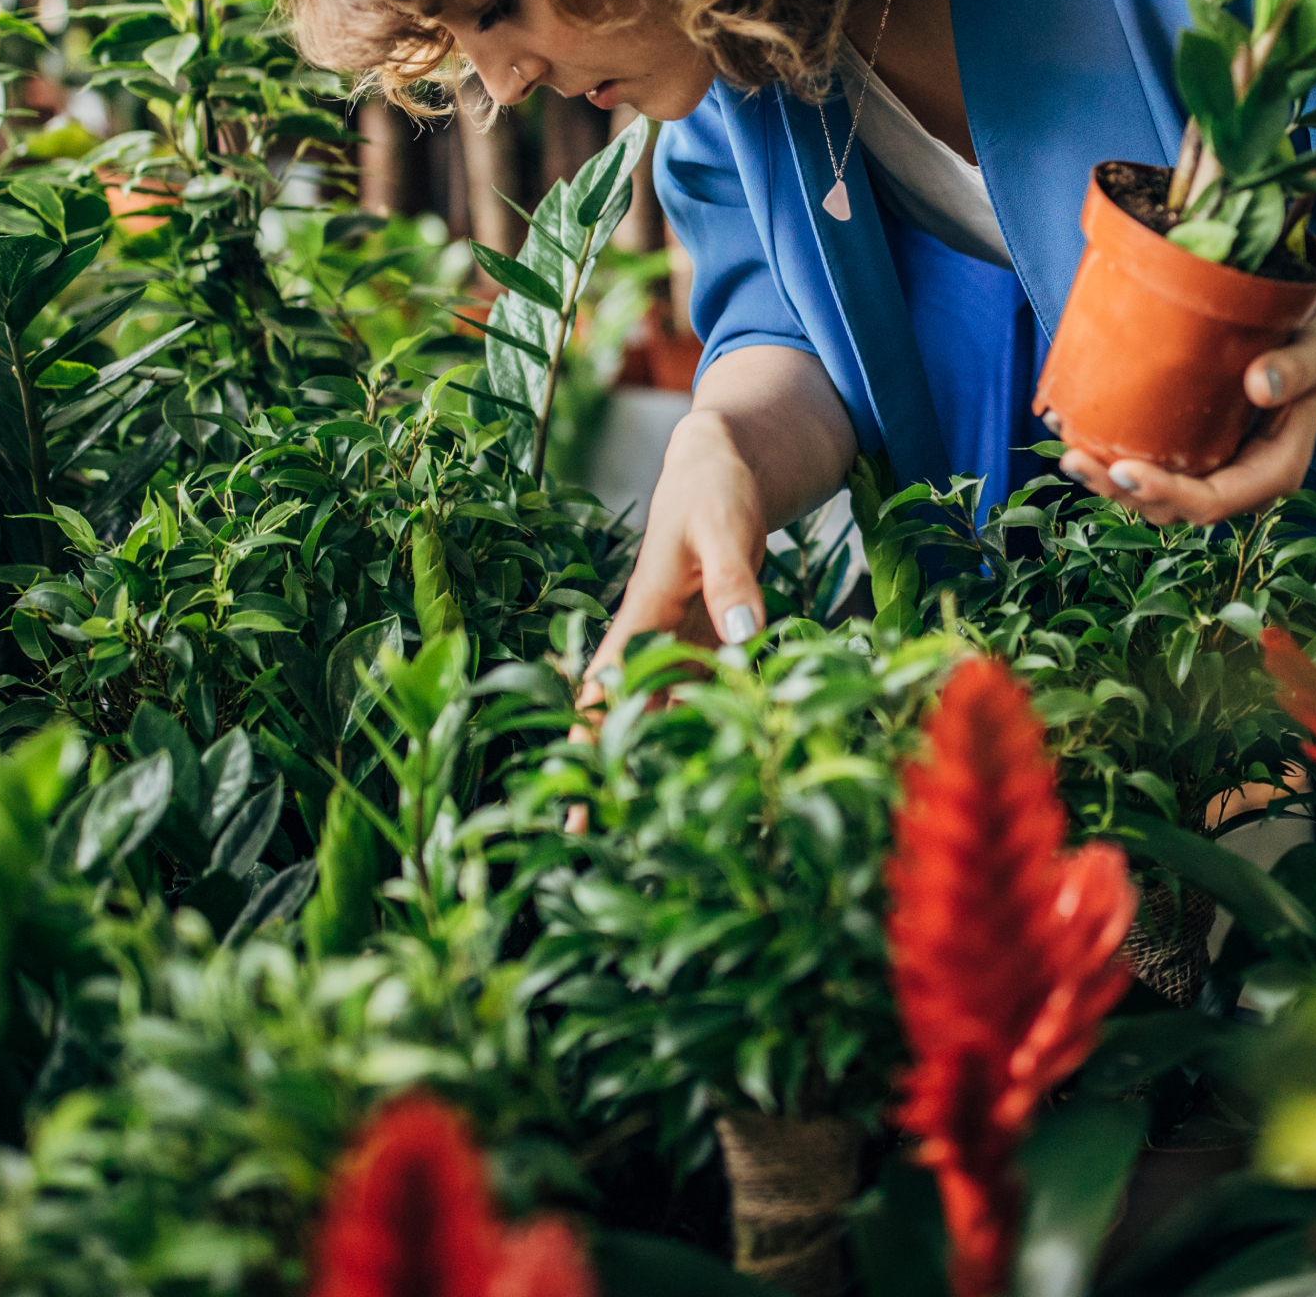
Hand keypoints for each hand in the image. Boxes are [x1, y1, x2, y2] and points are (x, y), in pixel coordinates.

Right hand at [564, 411, 768, 828]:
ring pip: (659, 716)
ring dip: (650, 766)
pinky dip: (698, 737)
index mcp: (643, 614)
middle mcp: (655, 640)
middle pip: (623, 717)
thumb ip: (734, 581)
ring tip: (643, 834)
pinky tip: (706, 781)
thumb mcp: (725, 527)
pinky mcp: (709, 647)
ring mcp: (680, 646)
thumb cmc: (714, 491)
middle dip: (605, 777)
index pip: (605, 687)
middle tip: (587, 845)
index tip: (572, 797)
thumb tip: (743, 639)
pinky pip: (699, 700)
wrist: (718, 469)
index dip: (587, 742)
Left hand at [1055, 305, 1315, 525]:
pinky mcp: (1196, 453)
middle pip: (1175, 509)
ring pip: (1156, 498)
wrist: (1314, 332)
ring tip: (1066, 448)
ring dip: (1108, 482)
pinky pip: (1152, 469)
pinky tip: (1076, 431)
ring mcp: (1217, 471)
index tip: (1123, 470)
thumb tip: (1259, 385)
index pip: (1213, 500)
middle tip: (1073, 458)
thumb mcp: (1315, 350)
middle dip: (1121, 491)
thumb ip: (1296, 370)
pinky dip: (1113, 459)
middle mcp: (1242, 482)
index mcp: (1274, 470)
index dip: (1166, 493)